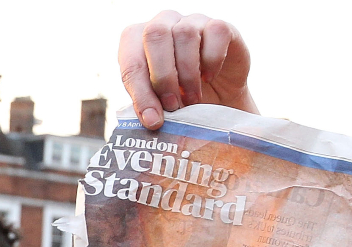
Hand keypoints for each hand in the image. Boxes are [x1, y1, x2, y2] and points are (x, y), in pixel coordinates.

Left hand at [118, 11, 257, 130]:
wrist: (218, 98)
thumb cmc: (179, 97)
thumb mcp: (158, 103)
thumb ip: (149, 106)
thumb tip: (151, 119)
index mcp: (136, 40)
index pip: (131, 59)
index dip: (140, 92)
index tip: (153, 119)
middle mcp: (162, 23)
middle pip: (155, 34)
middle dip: (163, 76)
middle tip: (173, 106)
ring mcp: (191, 21)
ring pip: (185, 33)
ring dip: (188, 73)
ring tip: (192, 99)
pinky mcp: (220, 26)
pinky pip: (215, 32)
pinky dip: (212, 59)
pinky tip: (209, 77)